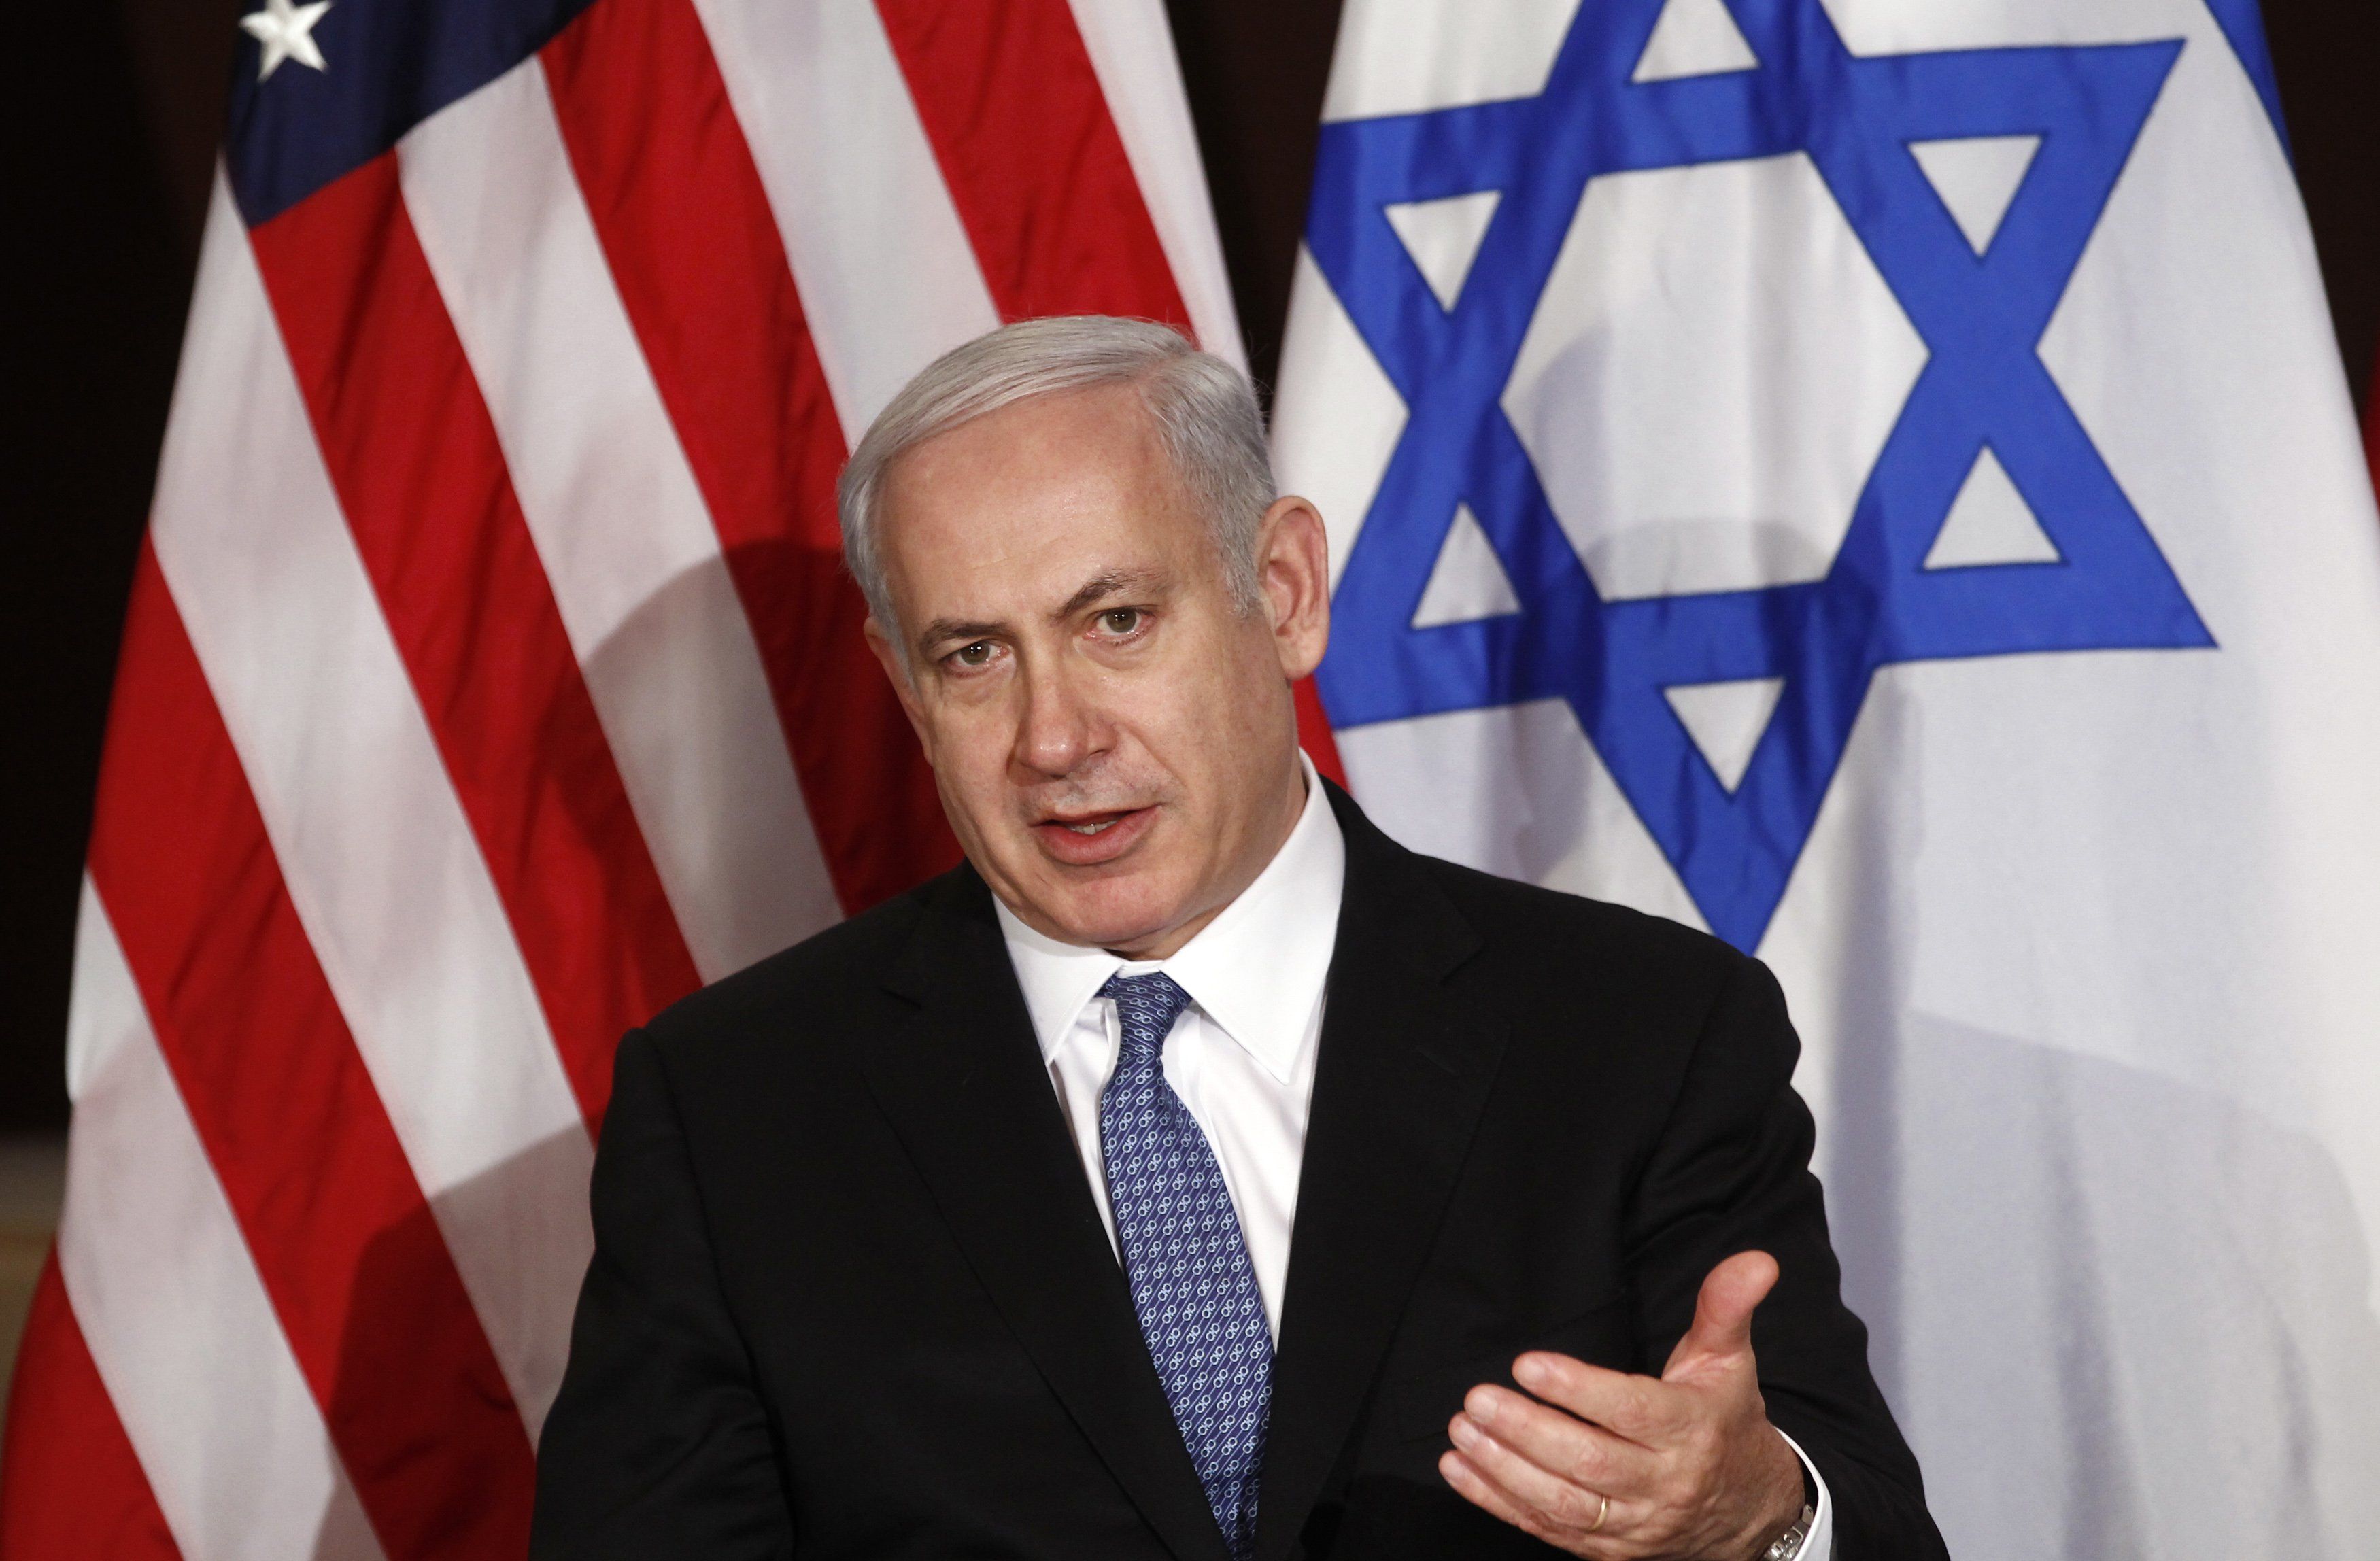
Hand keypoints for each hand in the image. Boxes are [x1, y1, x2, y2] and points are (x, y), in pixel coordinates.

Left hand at [1438, 1252, 1807, 1558]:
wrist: (1748, 1508)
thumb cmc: (1724, 1421)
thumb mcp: (1729, 1360)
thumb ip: (1726, 1306)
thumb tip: (1755, 1260)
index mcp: (1690, 1430)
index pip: (1632, 1412)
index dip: (1579, 1391)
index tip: (1528, 1365)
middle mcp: (1664, 1482)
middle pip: (1590, 1462)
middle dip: (1528, 1431)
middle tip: (1479, 1399)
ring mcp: (1635, 1522)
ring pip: (1565, 1503)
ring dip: (1505, 1469)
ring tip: (1464, 1430)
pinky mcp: (1609, 1549)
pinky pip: (1548, 1530)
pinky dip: (1499, 1502)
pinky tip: (1460, 1470)